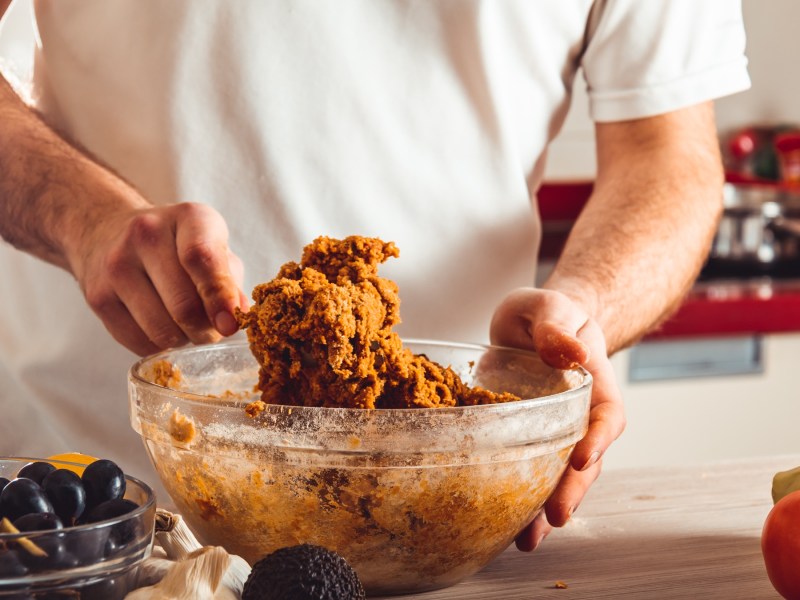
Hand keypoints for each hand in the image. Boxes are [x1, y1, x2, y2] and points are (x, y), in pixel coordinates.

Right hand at [70, 202, 247, 355]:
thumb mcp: (214, 247)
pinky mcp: (98, 297)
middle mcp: (147, 234)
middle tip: (213, 331)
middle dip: (207, 331)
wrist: (110, 232)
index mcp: (189, 218)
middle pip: (184, 306)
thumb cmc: (179, 246)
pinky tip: (163, 328)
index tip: (230, 324)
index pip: (202, 258)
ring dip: (184, 341)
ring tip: (188, 328)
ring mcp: (117, 265)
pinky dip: (160, 347)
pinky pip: (139, 343)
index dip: (220, 297)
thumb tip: (237, 317)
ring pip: (162, 331)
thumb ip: (230, 281)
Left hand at [490, 287, 625, 550]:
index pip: (607, 416)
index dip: (600, 439)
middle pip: (587, 459)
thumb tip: (570, 351)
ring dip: (546, 508)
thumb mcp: (550, 306)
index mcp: (594, 383)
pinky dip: (521, 499)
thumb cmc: (547, 313)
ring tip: (528, 540)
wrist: (534, 324)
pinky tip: (507, 527)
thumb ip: (556, 325)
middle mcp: (580, 414)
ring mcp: (556, 431)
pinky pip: (530, 471)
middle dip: (573, 489)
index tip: (583, 457)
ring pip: (560, 475)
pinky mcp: (529, 439)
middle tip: (556, 517)